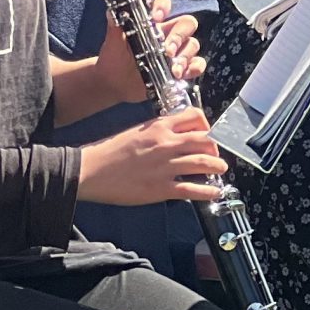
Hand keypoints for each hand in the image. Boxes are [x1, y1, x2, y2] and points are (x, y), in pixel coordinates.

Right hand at [78, 109, 225, 205]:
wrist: (89, 171)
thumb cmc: (110, 151)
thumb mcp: (137, 132)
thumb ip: (159, 131)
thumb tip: (177, 135)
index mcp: (160, 127)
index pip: (195, 117)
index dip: (207, 125)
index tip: (208, 133)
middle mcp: (167, 144)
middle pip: (205, 141)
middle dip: (216, 148)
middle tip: (216, 155)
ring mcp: (165, 167)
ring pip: (204, 163)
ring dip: (217, 167)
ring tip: (220, 170)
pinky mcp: (160, 188)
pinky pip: (192, 189)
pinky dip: (208, 191)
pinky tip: (215, 192)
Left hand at [95, 0, 199, 103]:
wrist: (114, 86)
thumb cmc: (113, 62)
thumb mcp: (112, 45)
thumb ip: (115, 28)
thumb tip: (113, 11)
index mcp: (151, 24)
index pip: (163, 5)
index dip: (163, 7)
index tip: (156, 18)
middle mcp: (167, 34)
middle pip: (186, 23)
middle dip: (179, 36)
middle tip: (167, 51)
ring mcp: (176, 52)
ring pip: (192, 44)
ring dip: (184, 56)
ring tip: (172, 70)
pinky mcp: (182, 69)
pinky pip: (197, 64)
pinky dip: (194, 68)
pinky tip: (182, 75)